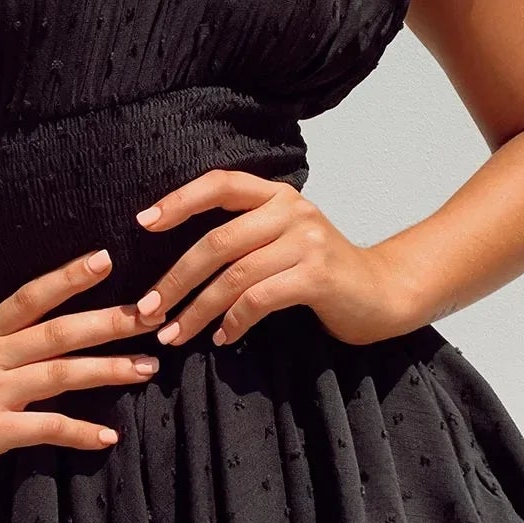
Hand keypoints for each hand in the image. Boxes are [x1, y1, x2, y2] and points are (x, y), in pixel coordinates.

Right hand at [0, 247, 166, 489]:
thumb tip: (20, 338)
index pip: (31, 296)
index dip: (68, 276)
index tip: (104, 258)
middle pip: (59, 331)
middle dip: (109, 321)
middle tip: (151, 312)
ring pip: (61, 374)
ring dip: (108, 370)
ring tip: (147, 367)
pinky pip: (45, 428)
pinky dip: (80, 432)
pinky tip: (108, 435)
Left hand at [133, 169, 418, 348]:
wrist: (380, 293)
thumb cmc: (319, 272)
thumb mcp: (281, 241)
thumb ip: (241, 237)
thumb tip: (177, 264)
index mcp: (276, 195)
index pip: (220, 184)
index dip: (179, 200)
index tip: (142, 222)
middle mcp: (291, 209)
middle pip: (217, 241)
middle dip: (175, 279)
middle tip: (147, 310)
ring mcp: (307, 240)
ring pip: (234, 276)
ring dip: (197, 310)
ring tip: (174, 334)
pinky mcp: (317, 275)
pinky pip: (259, 299)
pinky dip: (234, 322)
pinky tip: (222, 339)